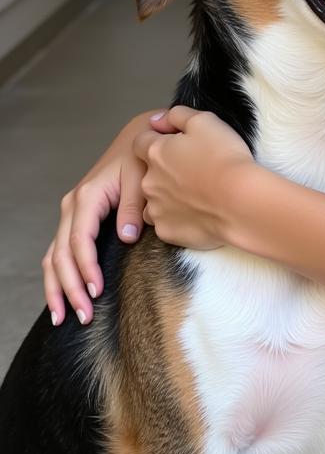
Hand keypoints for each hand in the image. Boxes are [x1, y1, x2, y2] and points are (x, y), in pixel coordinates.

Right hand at [43, 108, 178, 325]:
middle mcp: (73, 206)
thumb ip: (132, 207)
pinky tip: (62, 296)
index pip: (79, 241)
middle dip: (69, 288)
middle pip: (61, 255)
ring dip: (58, 288)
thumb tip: (126, 238)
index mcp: (88, 197)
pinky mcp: (78, 217)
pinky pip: (59, 250)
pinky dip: (58, 275)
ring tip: (65, 317)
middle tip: (84, 315)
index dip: (85, 268)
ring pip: (54, 256)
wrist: (139, 137)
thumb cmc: (142, 155)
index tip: (97, 291)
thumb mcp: (141, 176)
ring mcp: (72, 212)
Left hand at [132, 106, 253, 250]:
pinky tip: (198, 213)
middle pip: (147, 172)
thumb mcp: (205, 121)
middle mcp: (148, 181)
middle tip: (193, 169)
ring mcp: (156, 209)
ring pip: (154, 201)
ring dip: (167, 196)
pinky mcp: (167, 232)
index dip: (157, 139)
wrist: (239, 201)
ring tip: (195, 194)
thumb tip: (158, 119)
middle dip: (164, 170)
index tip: (177, 142)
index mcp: (155, 152)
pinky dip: (178, 218)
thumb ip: (177, 115)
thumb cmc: (224, 157)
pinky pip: (167, 223)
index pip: (141, 141)